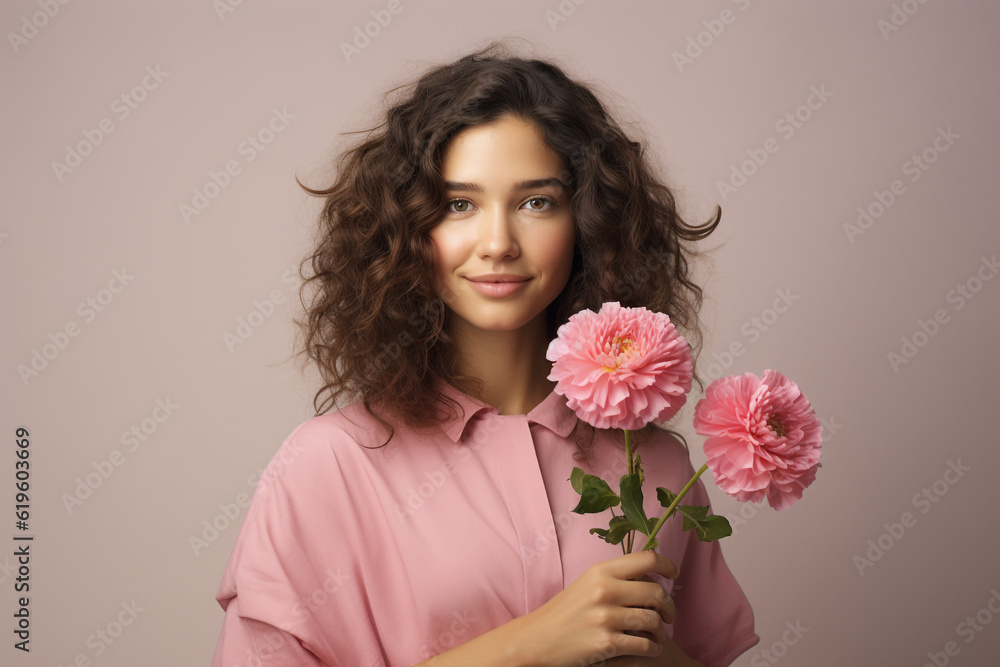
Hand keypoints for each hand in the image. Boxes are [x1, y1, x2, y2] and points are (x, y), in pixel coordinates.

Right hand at [514, 550, 678, 666]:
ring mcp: (605, 617)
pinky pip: (645, 645)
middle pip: (656, 592)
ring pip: (653, 620)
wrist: (537, 639)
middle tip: (668, 615)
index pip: (647, 558)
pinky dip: (653, 649)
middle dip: (669, 606)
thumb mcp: (587, 583)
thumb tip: (650, 571)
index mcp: (601, 571)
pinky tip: (649, 649)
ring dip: (662, 631)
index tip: (673, 575)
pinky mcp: (606, 643)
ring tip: (658, 635)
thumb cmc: (565, 612)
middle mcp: (604, 590)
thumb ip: (615, 576)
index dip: (667, 565)